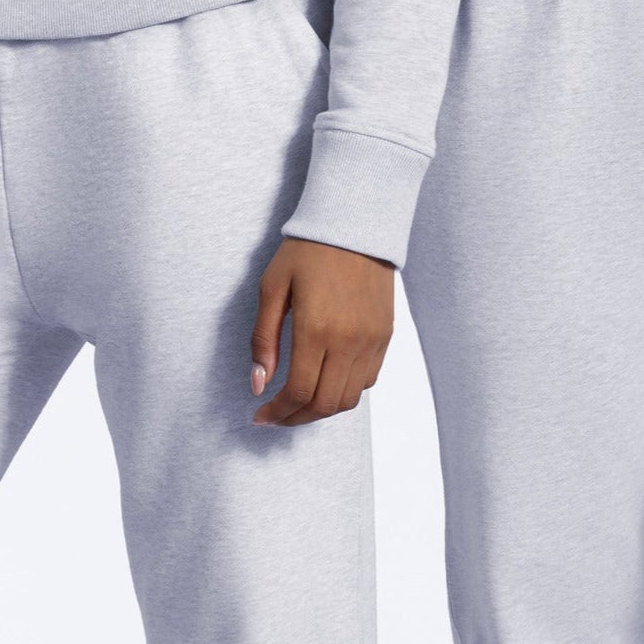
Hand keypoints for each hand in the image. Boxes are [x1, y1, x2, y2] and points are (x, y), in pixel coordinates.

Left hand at [249, 239, 394, 426]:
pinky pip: (367, 380)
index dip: (278, 413)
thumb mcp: (272, 288)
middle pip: (325, 404)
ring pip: (349, 398)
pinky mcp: (385, 337)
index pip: (299, 392)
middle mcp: (348, 341)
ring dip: (321, 409)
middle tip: (277, 417)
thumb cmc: (307, 252)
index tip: (261, 416)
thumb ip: (263, 340)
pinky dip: (344, 391)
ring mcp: (371, 341)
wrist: (355, 224)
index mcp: (316, 329)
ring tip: (298, 404)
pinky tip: (325, 382)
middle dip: (296, 418)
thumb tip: (259, 384)